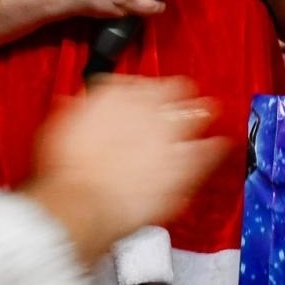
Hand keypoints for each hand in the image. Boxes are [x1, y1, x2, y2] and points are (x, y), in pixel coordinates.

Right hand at [25, 78, 226, 263]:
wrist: (83, 203)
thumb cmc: (65, 171)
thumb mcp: (63, 127)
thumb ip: (81, 111)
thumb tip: (82, 104)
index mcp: (117, 96)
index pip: (142, 81)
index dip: (149, 87)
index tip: (150, 92)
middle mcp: (148, 111)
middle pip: (175, 93)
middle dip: (180, 95)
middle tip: (185, 97)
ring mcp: (169, 138)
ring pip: (196, 117)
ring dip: (203, 113)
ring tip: (210, 110)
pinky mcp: (183, 167)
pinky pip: (208, 152)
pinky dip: (216, 148)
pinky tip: (221, 145)